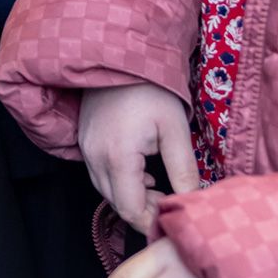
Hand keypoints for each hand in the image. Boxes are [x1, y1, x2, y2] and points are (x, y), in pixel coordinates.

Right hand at [78, 80, 197, 232]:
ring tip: (159, 188)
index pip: (130, 209)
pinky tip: (142, 174)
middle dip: (144, 211)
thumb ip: (183, 171)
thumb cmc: (152, 90)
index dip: (151, 222)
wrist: (121, 56)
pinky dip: (120, 183)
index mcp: (118, 157)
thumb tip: (193, 201)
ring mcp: (86, 149)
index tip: (173, 220)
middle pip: (116, 204)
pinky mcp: (84, 141)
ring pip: (106, 191)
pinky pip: (100, 174)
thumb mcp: (175, 130)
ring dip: (132, 197)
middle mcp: (95, 157)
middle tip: (170, 202)